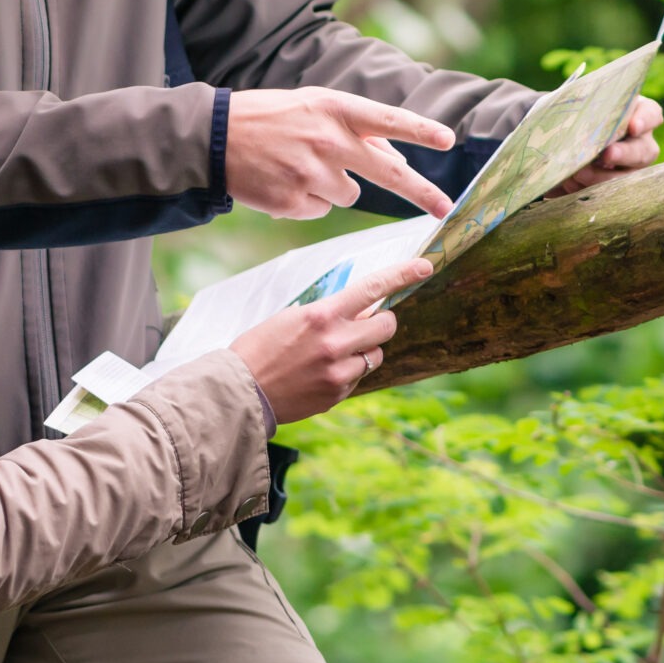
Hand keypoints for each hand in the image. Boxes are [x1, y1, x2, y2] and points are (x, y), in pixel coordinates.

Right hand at [226, 87, 455, 219]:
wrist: (215, 138)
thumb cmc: (273, 118)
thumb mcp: (315, 106)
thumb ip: (356, 128)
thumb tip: (394, 158)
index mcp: (335, 109)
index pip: (386, 119)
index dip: (419, 130)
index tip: (448, 140)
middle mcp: (327, 140)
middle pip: (387, 172)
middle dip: (421, 192)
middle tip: (445, 207)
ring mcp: (310, 172)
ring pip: (350, 195)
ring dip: (335, 187)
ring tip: (300, 167)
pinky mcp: (292, 199)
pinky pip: (320, 209)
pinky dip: (308, 201)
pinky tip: (284, 182)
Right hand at [231, 259, 421, 423]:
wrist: (238, 392)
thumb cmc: (259, 348)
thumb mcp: (291, 317)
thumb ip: (327, 313)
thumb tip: (358, 311)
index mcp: (322, 316)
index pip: (372, 289)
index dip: (403, 275)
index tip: (424, 267)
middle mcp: (336, 343)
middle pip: (385, 326)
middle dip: (380, 322)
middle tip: (367, 323)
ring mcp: (339, 373)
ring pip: (375, 356)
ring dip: (364, 351)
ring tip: (333, 354)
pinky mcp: (337, 395)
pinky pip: (357, 378)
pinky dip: (347, 374)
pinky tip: (319, 375)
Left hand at [551, 95, 663, 196]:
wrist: (558, 145)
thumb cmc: (571, 116)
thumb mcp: (575, 106)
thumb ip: (577, 107)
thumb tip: (561, 108)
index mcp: (634, 114)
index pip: (651, 114)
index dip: (645, 120)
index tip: (633, 126)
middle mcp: (638, 142)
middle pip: (643, 150)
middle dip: (624, 153)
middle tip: (607, 155)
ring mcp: (629, 168)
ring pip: (628, 177)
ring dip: (603, 176)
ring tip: (578, 174)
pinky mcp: (614, 187)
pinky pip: (609, 192)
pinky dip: (588, 189)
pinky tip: (570, 184)